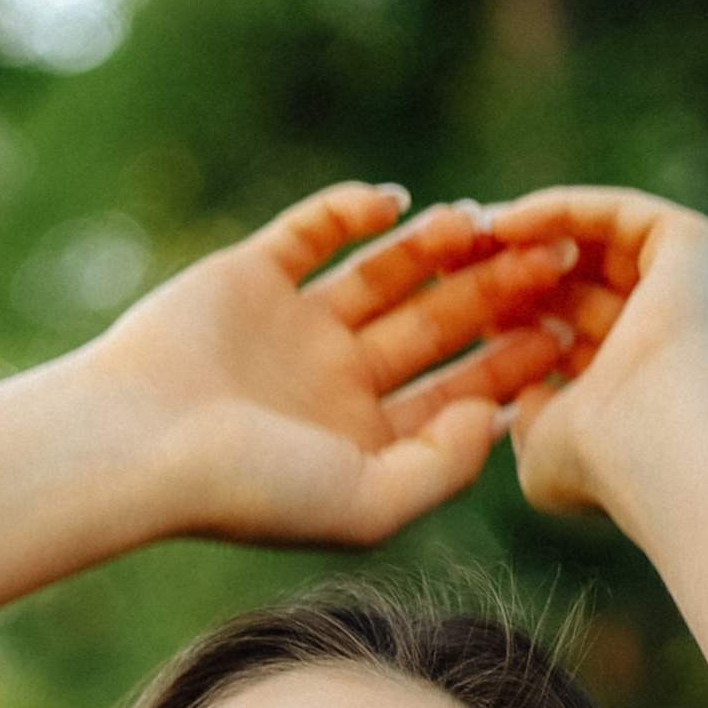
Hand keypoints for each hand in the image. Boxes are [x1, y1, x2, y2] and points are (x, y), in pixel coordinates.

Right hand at [85, 180, 587, 549]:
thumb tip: (495, 416)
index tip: (570, 328)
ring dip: (434, 246)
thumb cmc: (249, 489)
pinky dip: (353, 210)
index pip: (457, 392)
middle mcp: (334, 383)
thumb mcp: (366, 505)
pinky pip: (313, 230)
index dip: (515, 360)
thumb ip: (441, 469)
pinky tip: (396, 203)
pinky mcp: (249, 276)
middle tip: (552, 258)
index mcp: (364, 442)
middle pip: (435, 327)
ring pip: (385, 273)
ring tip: (478, 222)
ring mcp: (293, 327)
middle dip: (493, 293)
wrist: (137, 445)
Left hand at [471, 186, 707, 519]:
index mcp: (646, 391)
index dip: (511, 321)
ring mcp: (696, 292)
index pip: (571, 339)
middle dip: (511, 272)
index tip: (450, 305)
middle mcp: (678, 337)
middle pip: (581, 286)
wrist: (664, 441)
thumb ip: (532, 424)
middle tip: (445, 259)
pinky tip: (503, 224)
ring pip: (597, 245)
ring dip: (528, 238)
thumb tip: (526, 396)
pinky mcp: (702, 250)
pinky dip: (560, 214)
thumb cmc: (604, 466)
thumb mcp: (545, 452)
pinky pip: (618, 215)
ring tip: (466, 235)